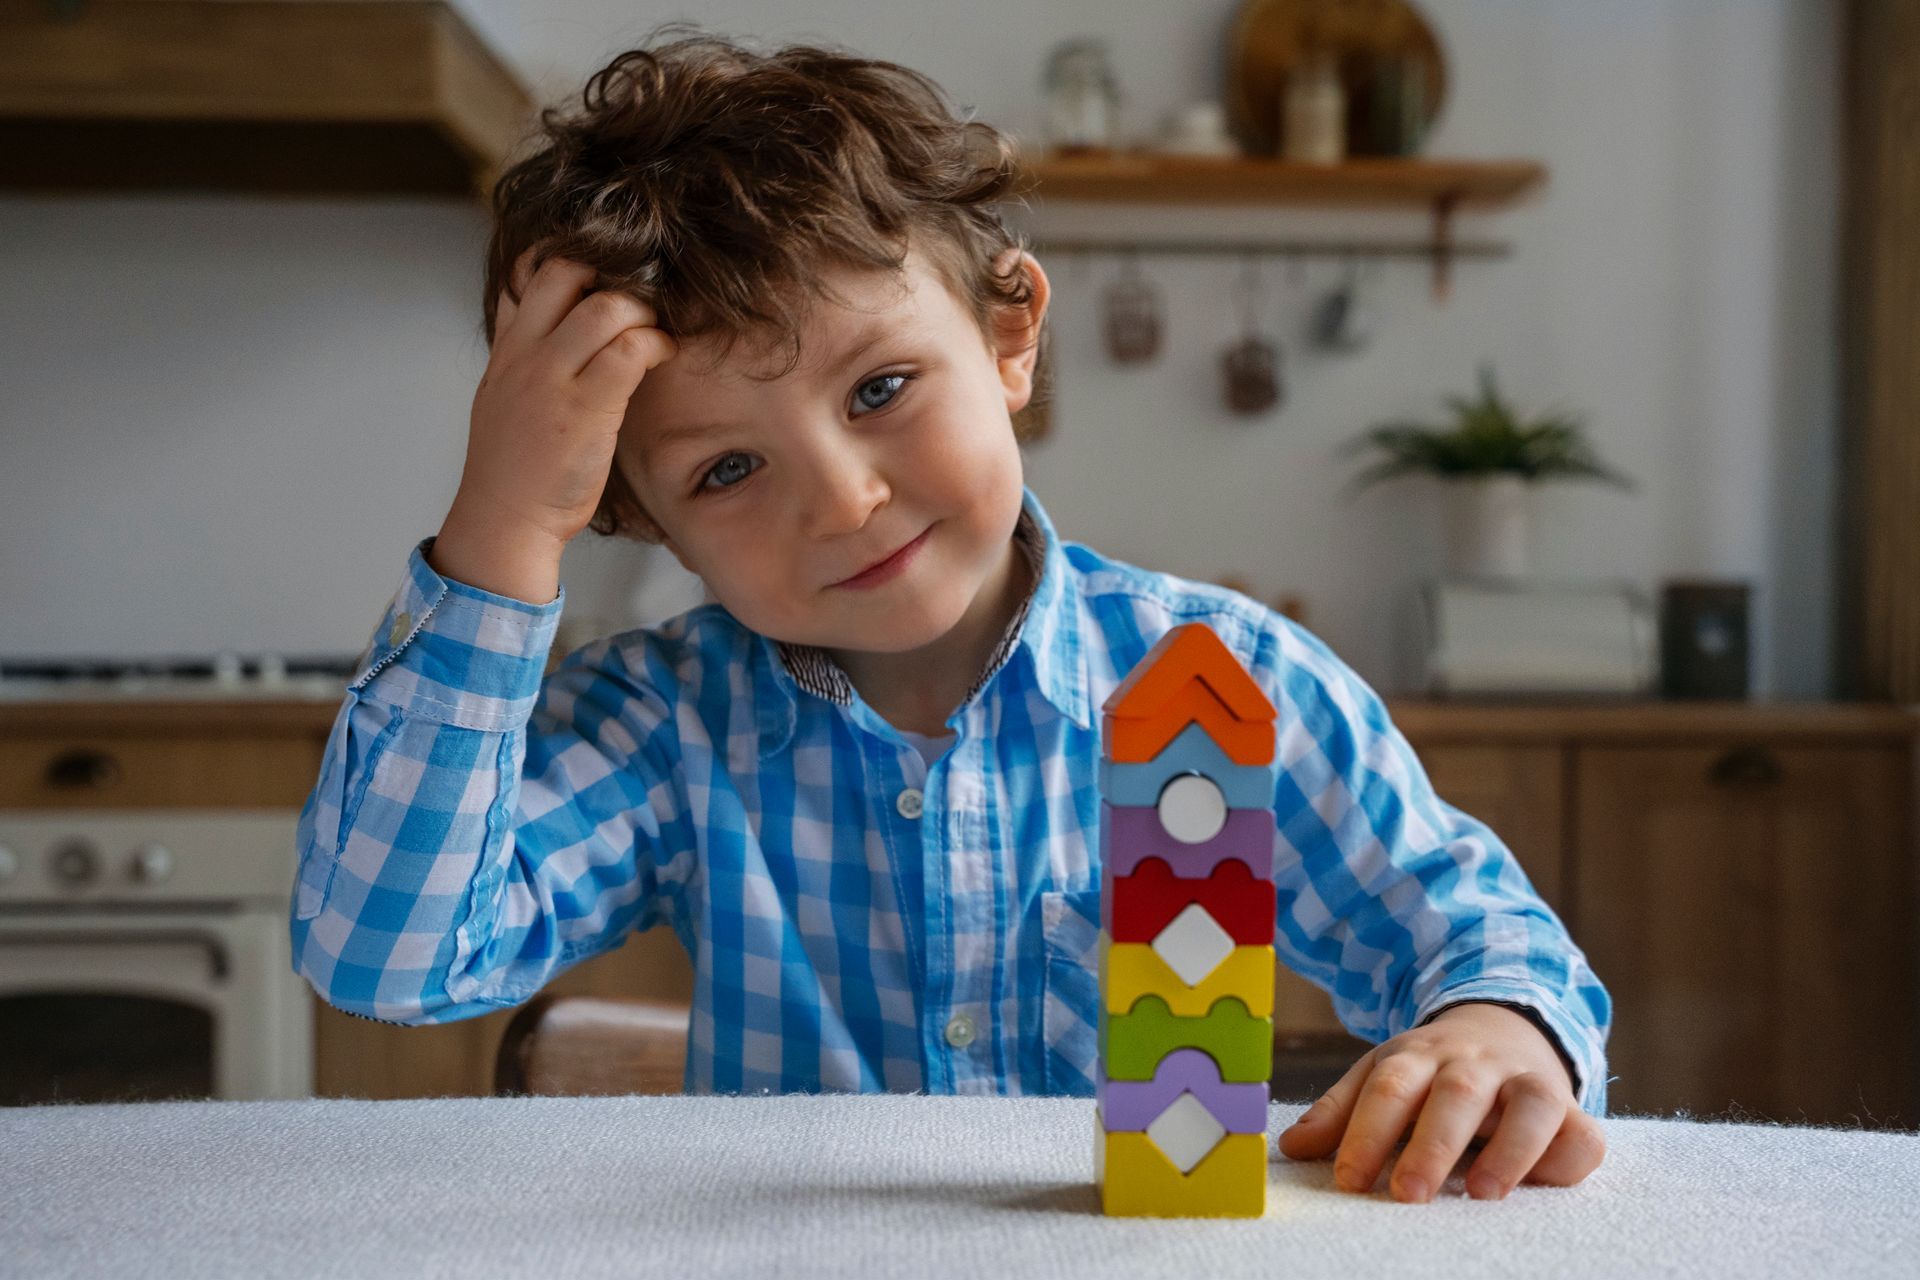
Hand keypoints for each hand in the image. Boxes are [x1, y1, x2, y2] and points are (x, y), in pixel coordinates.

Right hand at [435, 249, 677, 598]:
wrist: (505, 518)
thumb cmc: (513, 466)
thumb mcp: (502, 394)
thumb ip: (523, 353)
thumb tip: (549, 321)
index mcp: (507, 348)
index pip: (528, 271)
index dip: (572, 260)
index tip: (603, 277)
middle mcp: (526, 354)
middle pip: (567, 271)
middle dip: (611, 275)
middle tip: (637, 302)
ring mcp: (554, 379)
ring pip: (606, 307)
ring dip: (643, 311)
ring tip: (654, 332)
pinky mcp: (587, 409)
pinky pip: (630, 351)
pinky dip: (656, 343)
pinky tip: (663, 354)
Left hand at [1277, 1002, 1606, 1202]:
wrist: (1503, 1024)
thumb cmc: (1432, 1070)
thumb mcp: (1384, 1075)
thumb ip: (1342, 1112)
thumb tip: (1292, 1148)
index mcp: (1418, 1055)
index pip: (1389, 1086)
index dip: (1365, 1131)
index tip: (1347, 1178)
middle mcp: (1475, 1064)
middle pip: (1456, 1094)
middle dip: (1431, 1144)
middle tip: (1406, 1193)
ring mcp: (1527, 1081)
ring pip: (1530, 1106)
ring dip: (1508, 1150)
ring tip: (1480, 1194)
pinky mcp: (1571, 1108)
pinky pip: (1582, 1132)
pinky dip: (1566, 1157)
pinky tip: (1543, 1185)